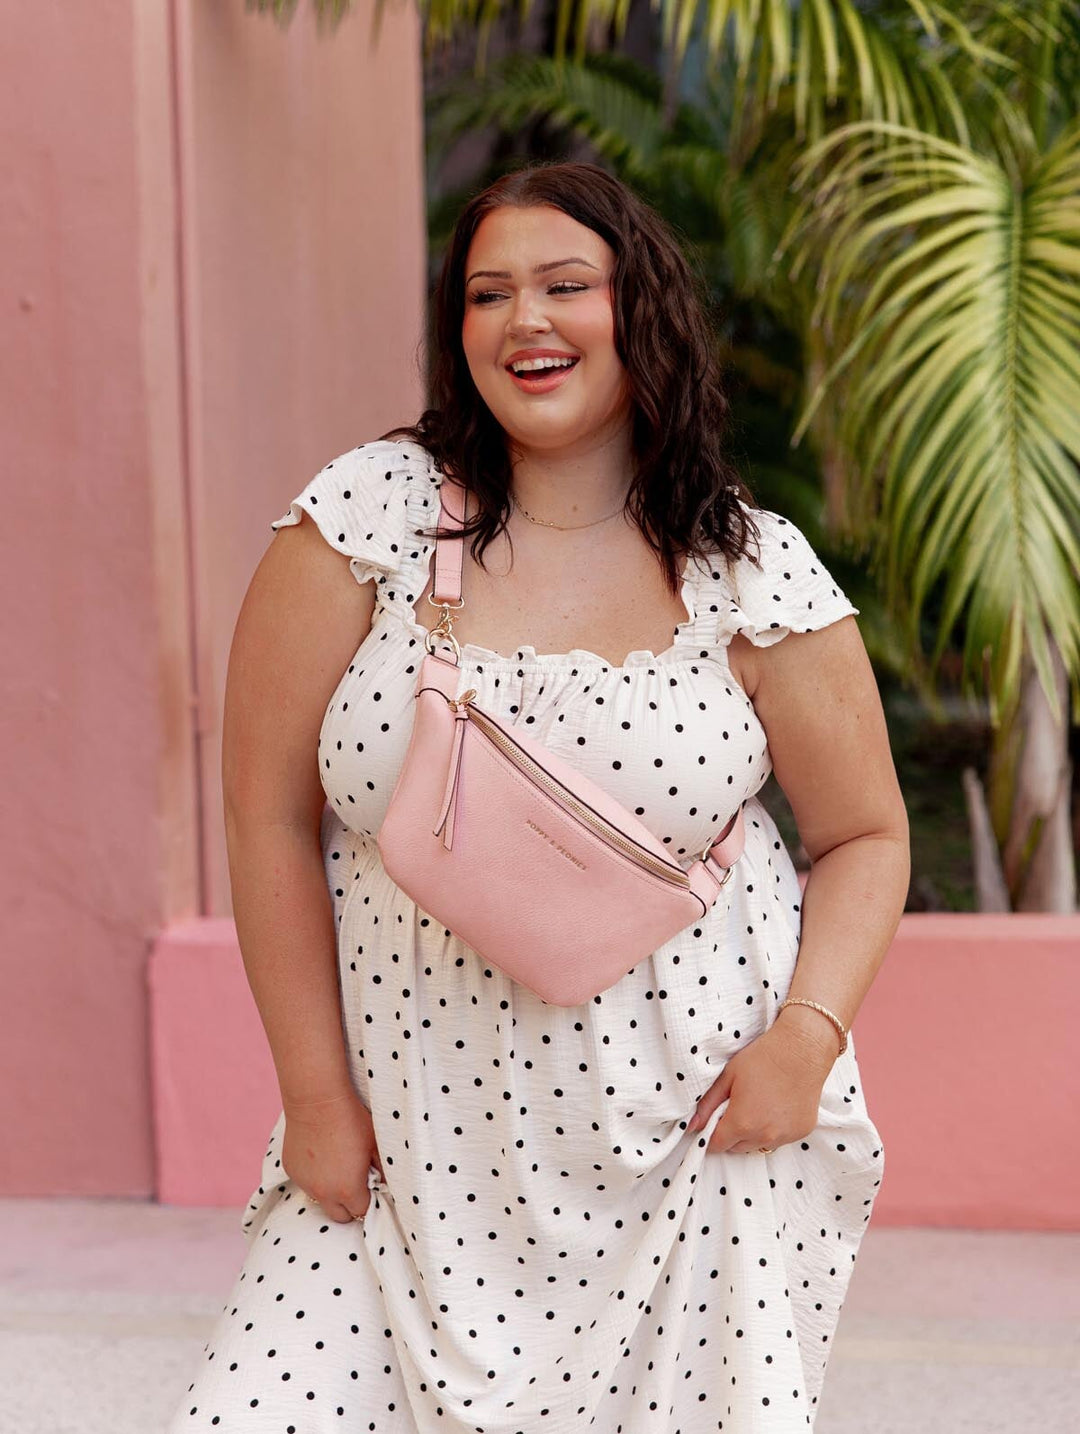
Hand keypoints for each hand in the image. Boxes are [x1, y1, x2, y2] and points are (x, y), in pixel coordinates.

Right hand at [281, 1087, 383, 1222]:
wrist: (317, 1101)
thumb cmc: (352, 1120)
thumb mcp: (375, 1145)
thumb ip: (384, 1170)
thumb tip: (388, 1184)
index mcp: (348, 1190)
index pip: (362, 1212)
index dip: (369, 1201)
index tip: (371, 1188)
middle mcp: (324, 1193)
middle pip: (340, 1216)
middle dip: (350, 1205)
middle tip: (356, 1183)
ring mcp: (305, 1183)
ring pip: (320, 1199)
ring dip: (330, 1191)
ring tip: (337, 1165)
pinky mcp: (291, 1170)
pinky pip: (305, 1182)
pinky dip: (314, 1176)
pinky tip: (320, 1154)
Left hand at [685, 1017, 835, 1154]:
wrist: (802, 1050)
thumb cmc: (763, 1058)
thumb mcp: (728, 1076)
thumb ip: (707, 1105)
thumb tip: (691, 1126)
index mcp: (742, 1123)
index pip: (716, 1145)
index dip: (710, 1133)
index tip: (713, 1120)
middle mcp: (764, 1136)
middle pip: (737, 1148)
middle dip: (731, 1133)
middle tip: (735, 1107)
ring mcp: (785, 1136)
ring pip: (759, 1145)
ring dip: (753, 1133)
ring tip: (757, 1105)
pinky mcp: (801, 1132)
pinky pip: (779, 1139)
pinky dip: (774, 1129)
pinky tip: (776, 1106)